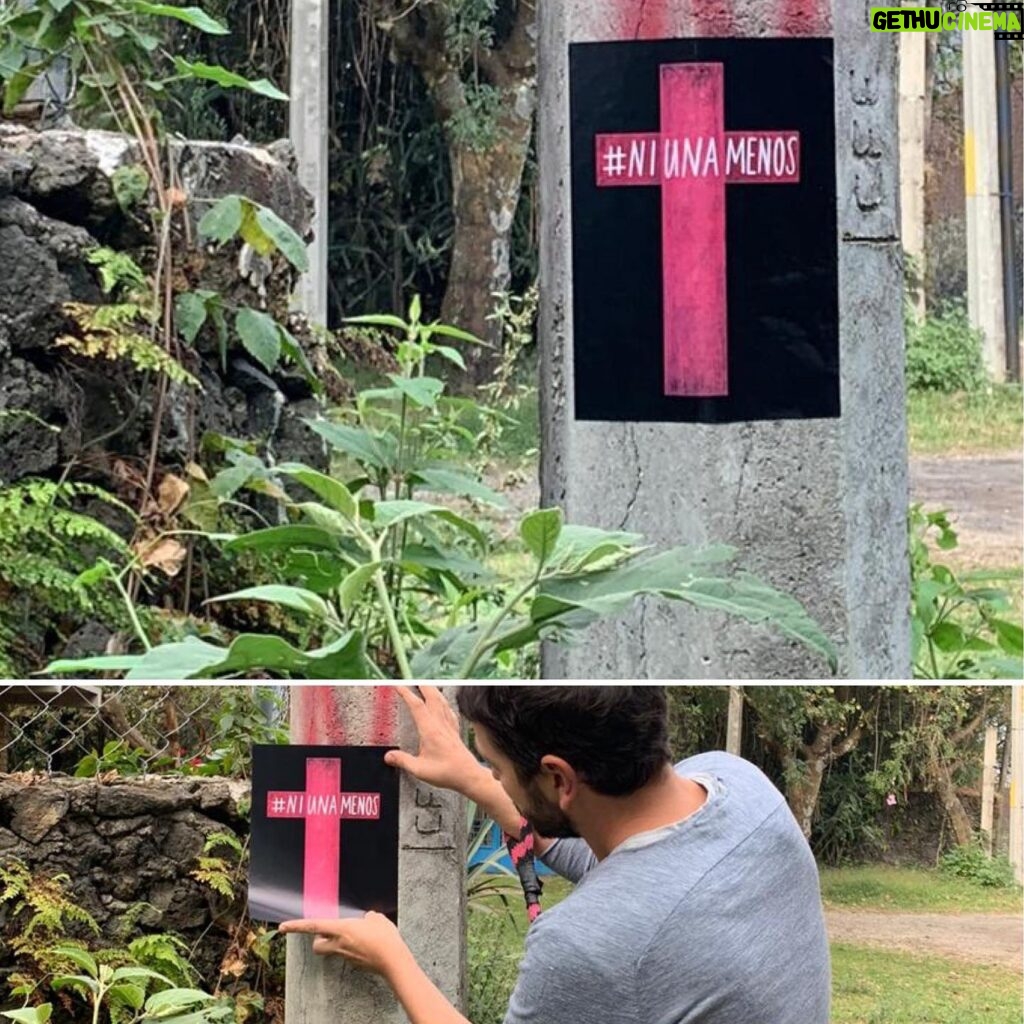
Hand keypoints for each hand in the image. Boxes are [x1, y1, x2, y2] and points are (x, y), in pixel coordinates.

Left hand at [278, 912, 409, 975]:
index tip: (283, 926)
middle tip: (326, 933)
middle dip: (317, 940)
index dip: (297, 926)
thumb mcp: (377, 918)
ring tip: (353, 936)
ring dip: (335, 943)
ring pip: (331, 950)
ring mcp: (346, 956)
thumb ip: (368, 916)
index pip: (314, 926)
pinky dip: (351, 948)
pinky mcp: (354, 963)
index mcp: (342, 929)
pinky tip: (366, 944)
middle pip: (316, 946)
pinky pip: (346, 954)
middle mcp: (340, 944)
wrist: (393, 960)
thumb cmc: (384, 937)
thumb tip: (367, 918)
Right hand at [384, 686, 486, 796]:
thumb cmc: (448, 772)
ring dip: (432, 690)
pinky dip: (443, 702)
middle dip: (421, 685)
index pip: (416, 705)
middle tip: (412, 679)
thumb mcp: (419, 769)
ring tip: (426, 685)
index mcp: (430, 729)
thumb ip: (402, 761)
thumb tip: (388, 756)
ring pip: (441, 700)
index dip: (406, 693)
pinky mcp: (455, 730)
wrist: (468, 775)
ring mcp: (449, 725)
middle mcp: (441, 724)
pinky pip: (449, 710)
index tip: (398, 686)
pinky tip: (443, 704)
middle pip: (432, 696)